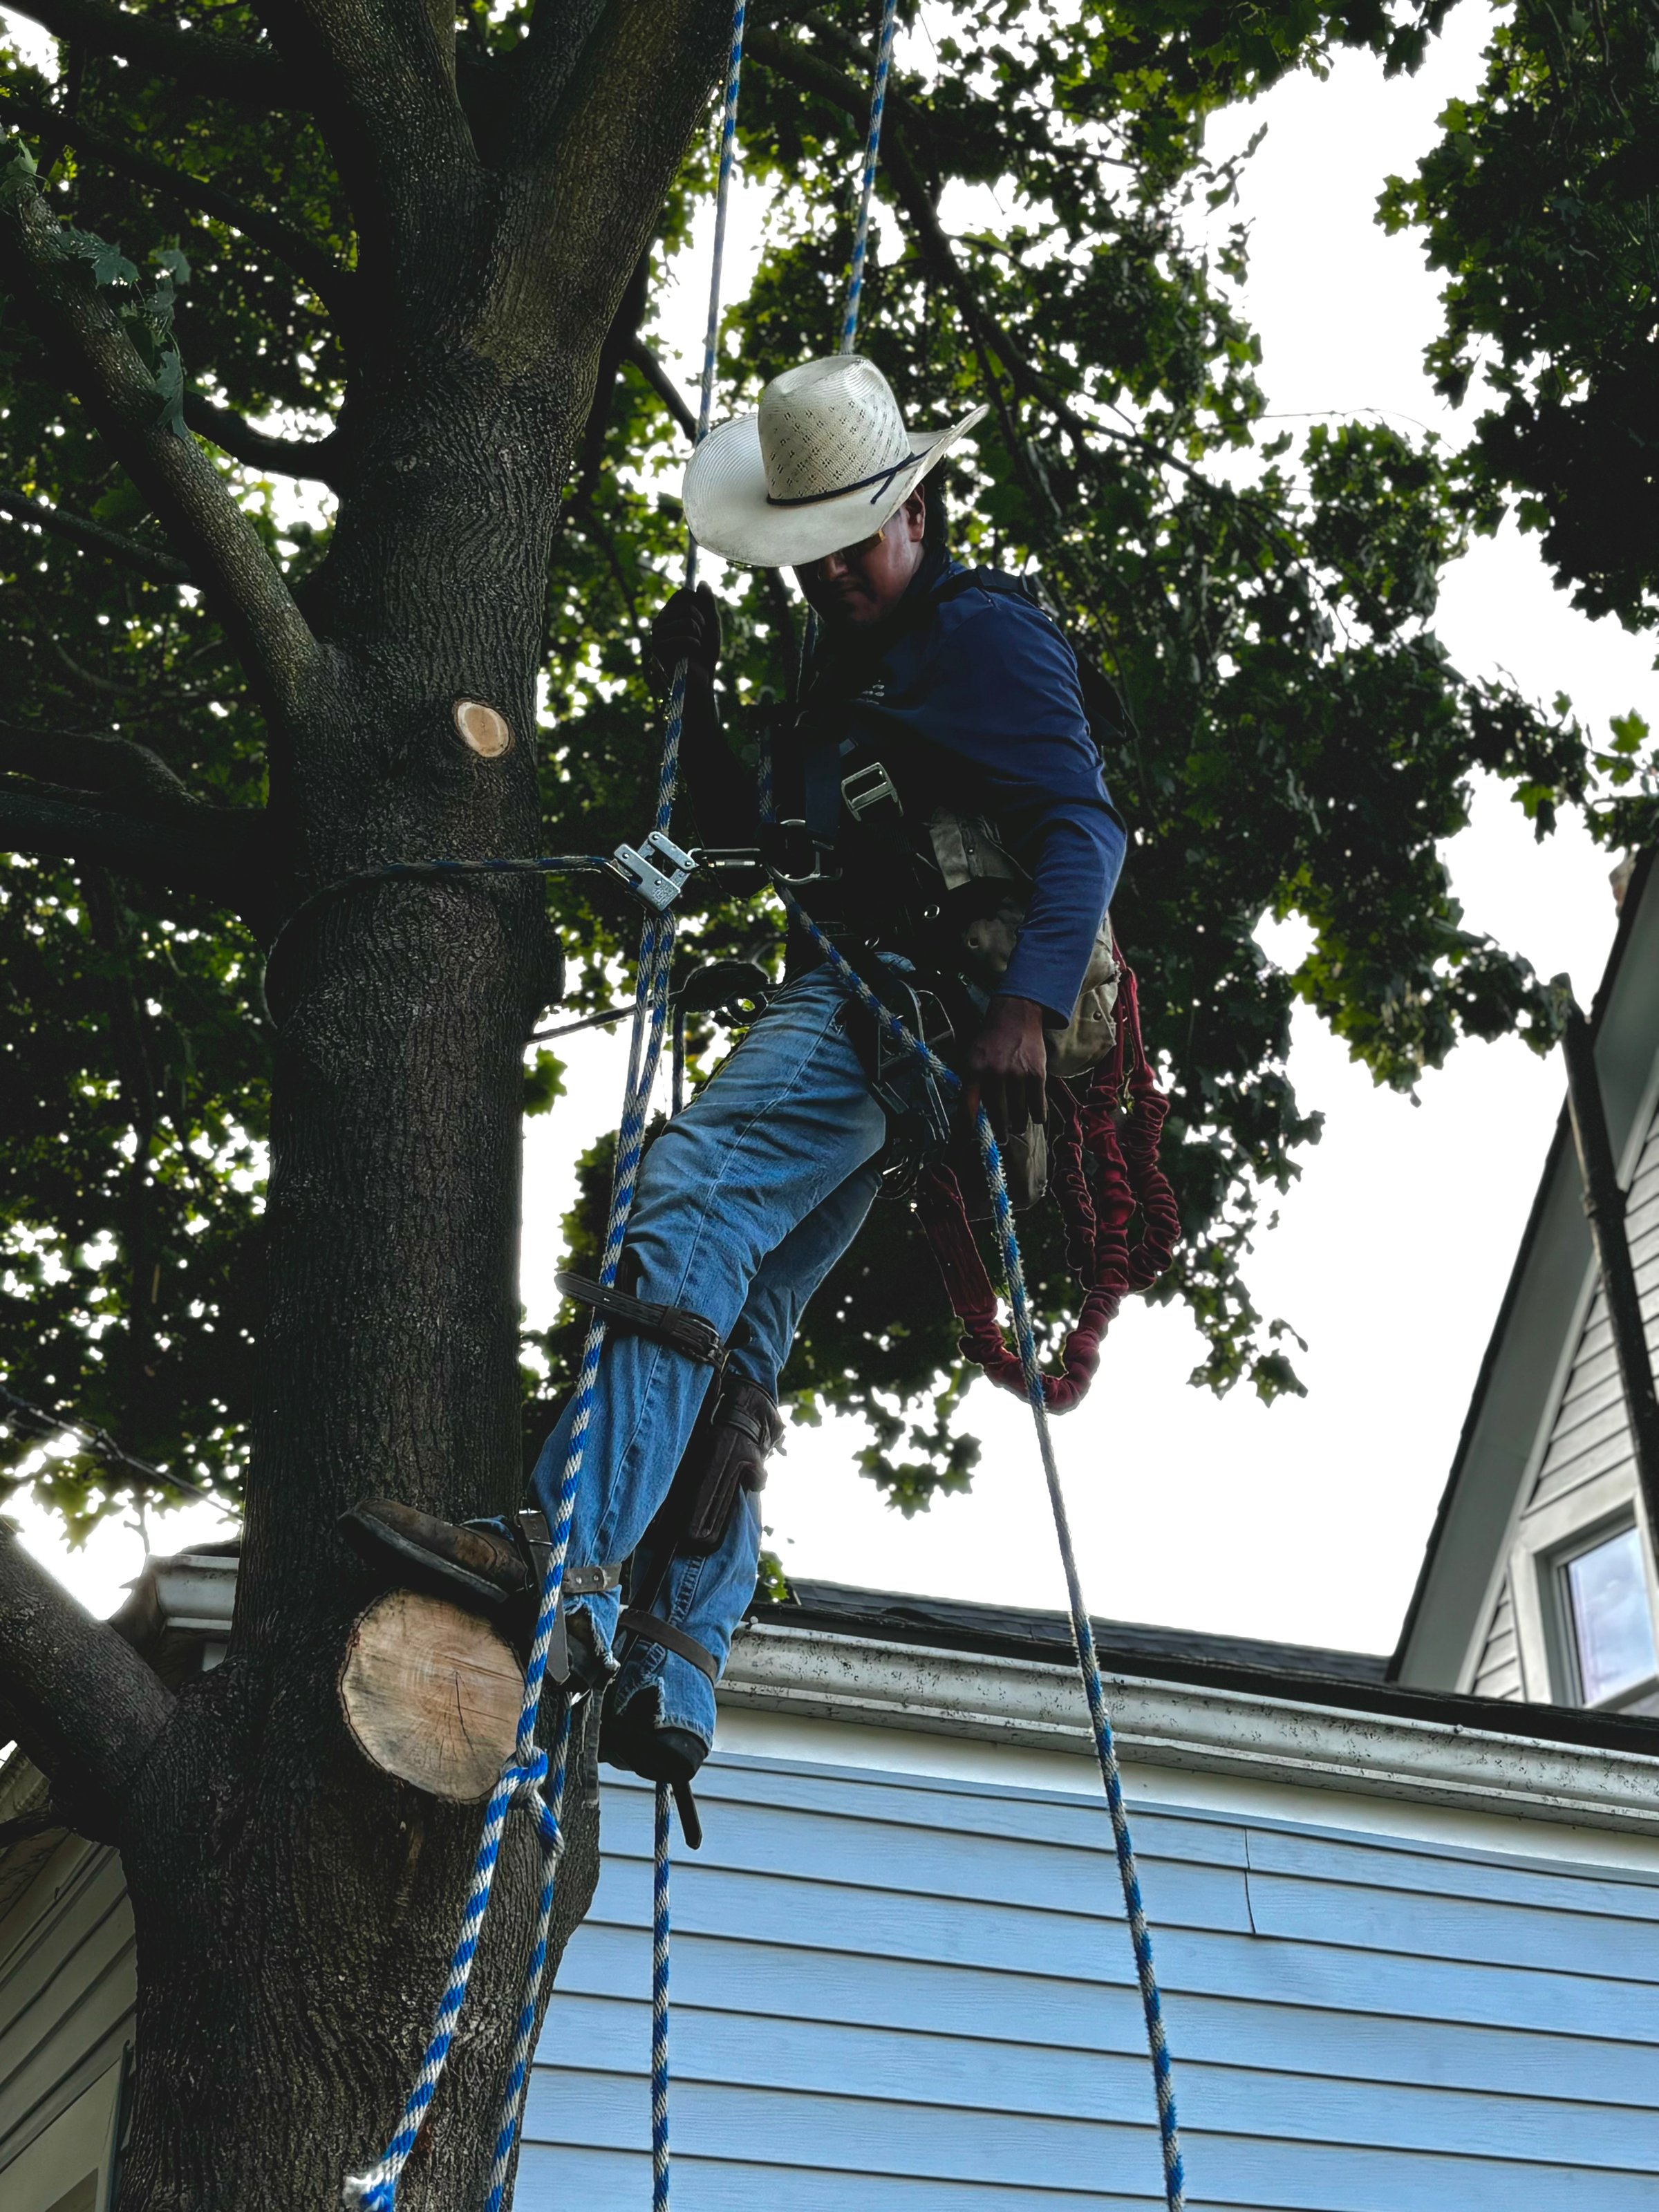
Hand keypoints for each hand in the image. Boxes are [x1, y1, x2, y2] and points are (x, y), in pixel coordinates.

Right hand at [649, 582, 721, 692]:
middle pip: (686, 605)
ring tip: (696, 645)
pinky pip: (683, 637)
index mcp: (671, 613)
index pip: (683, 593)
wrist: (701, 679)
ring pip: (687, 621)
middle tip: (702, 634)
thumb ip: (708, 603)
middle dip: (702, 620)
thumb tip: (702, 582)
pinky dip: (694, 645)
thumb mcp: (712, 624)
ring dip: (699, 635)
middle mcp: (661, 621)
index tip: (704, 616)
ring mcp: (658, 634)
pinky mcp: (659, 648)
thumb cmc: (706, 653)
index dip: (699, 602)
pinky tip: (692, 653)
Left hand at [963, 994, 1047, 1140]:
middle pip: (997, 1116)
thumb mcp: (971, 1058)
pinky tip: (1035, 1118)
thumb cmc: (990, 1040)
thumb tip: (968, 1117)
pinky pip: (1037, 1105)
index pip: (967, 1109)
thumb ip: (970, 1084)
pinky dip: (1037, 1115)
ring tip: (1017, 1127)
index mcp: (973, 1071)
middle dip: (1000, 1132)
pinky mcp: (1037, 1075)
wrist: (1016, 1016)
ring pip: (1019, 1114)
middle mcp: (994, 1074)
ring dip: (1018, 1125)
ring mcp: (1017, 1075)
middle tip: (1002, 1139)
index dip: (965, 1131)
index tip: (966, 1144)